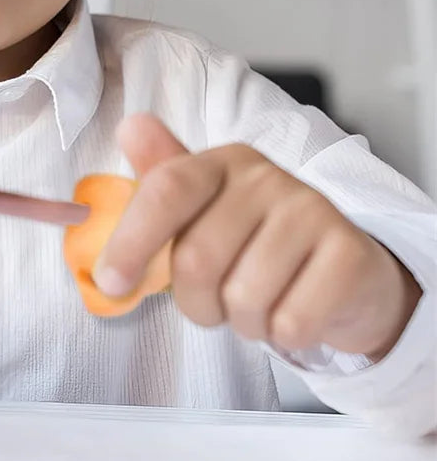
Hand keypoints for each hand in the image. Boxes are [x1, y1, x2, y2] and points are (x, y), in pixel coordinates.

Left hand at [93, 113, 420, 359]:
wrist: (346, 275)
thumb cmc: (257, 243)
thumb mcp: (206, 211)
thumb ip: (162, 180)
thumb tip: (130, 125)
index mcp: (222, 162)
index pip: (167, 189)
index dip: (132, 239)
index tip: (111, 283)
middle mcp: (266, 177)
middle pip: (196, 258)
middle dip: (194, 302)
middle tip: (212, 304)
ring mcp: (312, 210)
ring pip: (243, 298)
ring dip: (241, 321)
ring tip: (258, 305)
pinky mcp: (350, 254)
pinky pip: (291, 322)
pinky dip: (283, 334)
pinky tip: (293, 312)